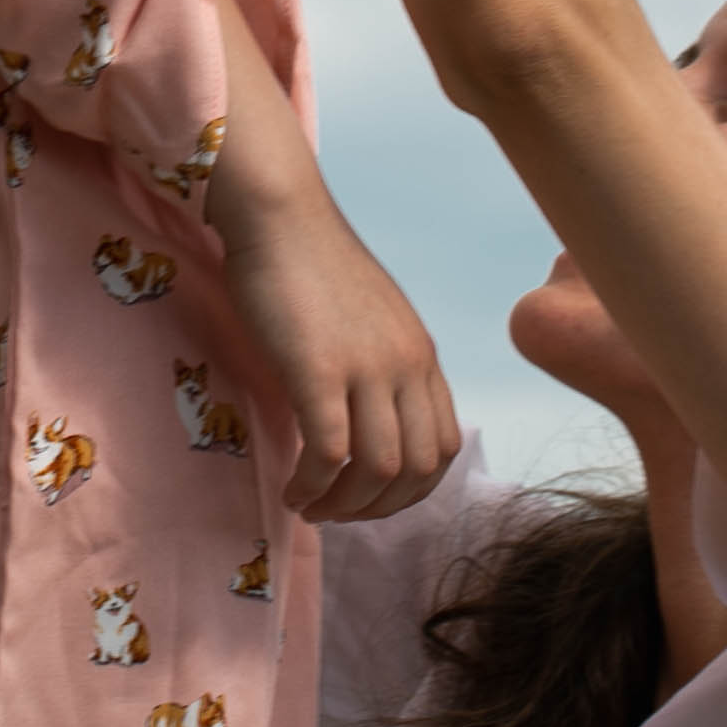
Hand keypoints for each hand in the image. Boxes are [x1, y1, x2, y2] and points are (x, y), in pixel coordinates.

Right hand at [219, 185, 463, 522]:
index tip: (369, 497)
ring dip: (343, 504)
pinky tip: (292, 488)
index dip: (410, 489)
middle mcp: (406, 363)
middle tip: (336, 510)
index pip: (445, 447)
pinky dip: (313, 485)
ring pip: (379, 470)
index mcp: (421, 353)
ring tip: (310, 504)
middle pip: (418, 468)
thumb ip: (381, 365)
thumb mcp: (371, 317)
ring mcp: (367, 366)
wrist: (280, 215)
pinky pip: (329, 453)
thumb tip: (369, 421)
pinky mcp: (320, 369)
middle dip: (378, 508)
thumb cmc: (312, 264)